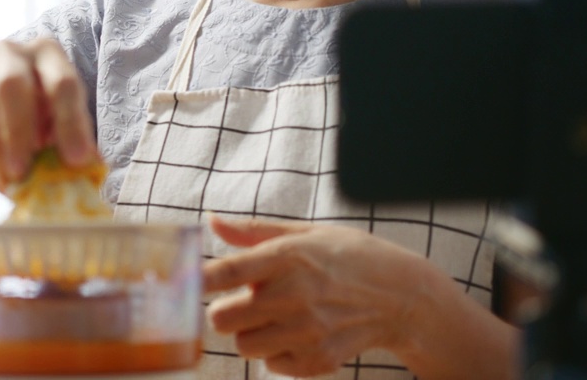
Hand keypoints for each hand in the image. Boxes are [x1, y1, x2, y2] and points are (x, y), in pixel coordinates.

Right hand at [0, 37, 95, 190]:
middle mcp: (8, 52)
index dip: (72, 123)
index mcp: (45, 53)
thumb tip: (92, 167)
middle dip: (22, 133)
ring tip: (14, 187)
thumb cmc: (20, 113)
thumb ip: (67, 136)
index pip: (63, 83)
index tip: (79, 160)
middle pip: (13, 86)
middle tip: (27, 173)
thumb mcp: (48, 118)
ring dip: (1, 158)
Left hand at [203, 215, 425, 377]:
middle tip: (243, 301)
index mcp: (287, 257)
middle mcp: (293, 295)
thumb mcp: (305, 233)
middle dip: (225, 310)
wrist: (402, 296)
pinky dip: (276, 353)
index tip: (184, 284)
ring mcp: (306, 332)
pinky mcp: (317, 360)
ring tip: (275, 316)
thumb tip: (211, 221)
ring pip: (242, 345)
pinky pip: (270, 365)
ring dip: (250, 332)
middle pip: (221, 318)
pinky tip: (296, 333)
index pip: (224, 272)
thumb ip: (254, 232)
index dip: (195, 280)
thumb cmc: (349, 257)